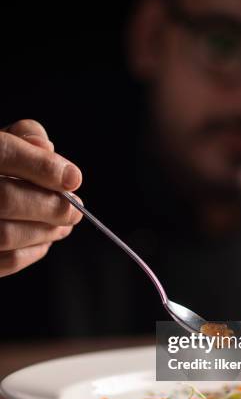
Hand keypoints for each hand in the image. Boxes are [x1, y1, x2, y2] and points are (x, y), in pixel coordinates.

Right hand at [0, 119, 82, 276]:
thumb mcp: (4, 142)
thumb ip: (25, 137)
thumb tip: (47, 149)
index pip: (3, 152)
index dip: (43, 166)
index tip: (74, 179)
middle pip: (6, 198)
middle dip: (51, 206)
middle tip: (75, 210)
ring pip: (7, 234)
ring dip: (46, 231)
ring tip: (63, 226)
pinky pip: (6, 260)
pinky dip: (32, 251)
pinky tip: (43, 241)